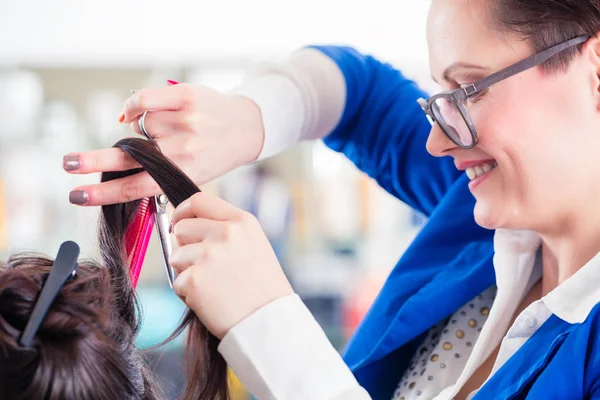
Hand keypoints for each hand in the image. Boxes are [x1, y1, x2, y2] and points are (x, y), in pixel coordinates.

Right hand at [63, 83, 264, 205]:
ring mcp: (183, 124)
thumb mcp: (192, 174)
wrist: (247, 128)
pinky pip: (143, 99)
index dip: (103, 193)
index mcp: (182, 175)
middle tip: (68, 164)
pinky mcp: (185, 98)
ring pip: (137, 126)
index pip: (135, 187)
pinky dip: (132, 105)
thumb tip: (119, 167)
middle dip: (93, 161)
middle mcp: (182, 151)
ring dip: (140, 128)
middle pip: (128, 158)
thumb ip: (158, 175)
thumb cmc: (214, 152)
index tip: (77, 196)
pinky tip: (133, 111)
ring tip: (165, 128)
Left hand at [170, 192, 292, 338]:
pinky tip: (211, 300)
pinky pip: (177, 282)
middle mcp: (226, 233)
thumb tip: (183, 224)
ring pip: (175, 256)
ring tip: (213, 286)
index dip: (183, 211)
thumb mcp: (253, 245)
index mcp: (242, 221)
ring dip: (186, 272)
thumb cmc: (262, 288)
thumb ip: (225, 230)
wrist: (268, 322)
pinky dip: (188, 294)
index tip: (179, 222)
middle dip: (183, 246)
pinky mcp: (195, 279)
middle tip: (203, 266)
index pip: (199, 200)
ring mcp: (209, 255)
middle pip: (181, 227)